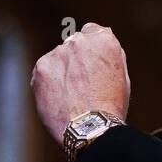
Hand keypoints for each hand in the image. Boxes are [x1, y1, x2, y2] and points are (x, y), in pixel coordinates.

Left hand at [32, 23, 130, 145]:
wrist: (90, 129)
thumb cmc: (110, 107)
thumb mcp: (121, 76)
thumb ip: (109, 55)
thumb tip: (101, 41)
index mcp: (104, 39)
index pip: (92, 32)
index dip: (91, 51)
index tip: (91, 66)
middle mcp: (79, 40)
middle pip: (73, 45)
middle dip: (75, 60)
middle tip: (81, 86)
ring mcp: (58, 53)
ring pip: (57, 59)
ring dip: (61, 72)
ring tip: (71, 98)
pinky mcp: (40, 67)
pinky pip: (43, 72)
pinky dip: (48, 84)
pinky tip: (60, 100)